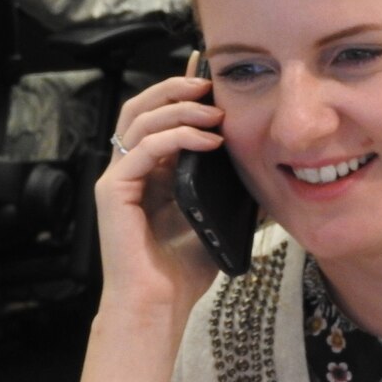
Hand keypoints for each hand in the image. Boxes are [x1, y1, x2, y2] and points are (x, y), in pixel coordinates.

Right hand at [72, 64, 228, 381]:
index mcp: (150, 171)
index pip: (159, 116)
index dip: (180, 91)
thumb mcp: (217, 217)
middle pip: (140, 107)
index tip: (211, 75)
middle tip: (209, 83)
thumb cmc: (184, 270)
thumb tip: (268, 167)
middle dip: (175, 88)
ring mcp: (117, 178)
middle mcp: (129, 169)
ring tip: (214, 113)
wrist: (159, 306)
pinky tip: (209, 142)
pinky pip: (143, 149)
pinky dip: (176, 138)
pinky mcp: (112, 192)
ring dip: (179, 109)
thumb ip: (230, 189)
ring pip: (139, 120)